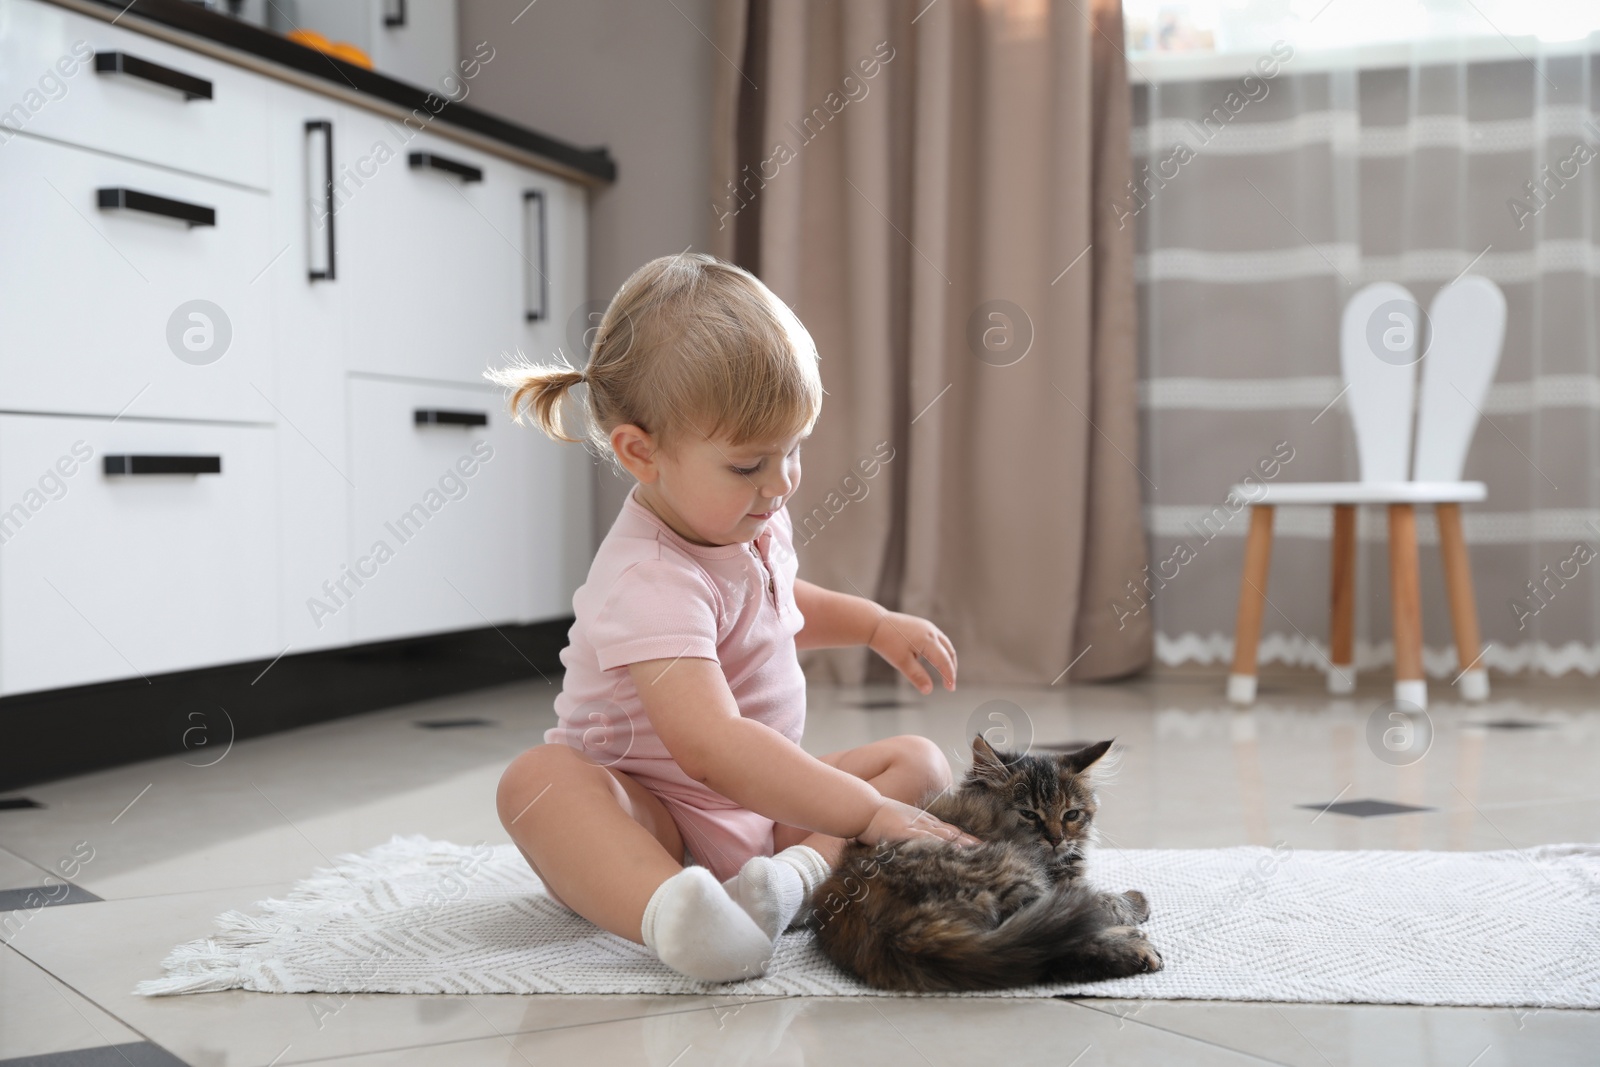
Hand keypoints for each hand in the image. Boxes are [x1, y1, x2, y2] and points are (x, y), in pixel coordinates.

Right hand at [858, 798, 979, 847]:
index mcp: (923, 821)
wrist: (864, 808)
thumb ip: (909, 834)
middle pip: (952, 833)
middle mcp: (924, 822)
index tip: (981, 846)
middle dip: (970, 842)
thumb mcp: (898, 824)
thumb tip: (916, 845)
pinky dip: (941, 845)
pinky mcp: (907, 833)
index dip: (965, 838)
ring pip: (944, 836)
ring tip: (978, 852)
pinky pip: (927, 839)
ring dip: (961, 844)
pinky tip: (952, 851)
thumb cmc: (878, 817)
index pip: (949, 831)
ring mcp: (916, 826)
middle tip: (989, 851)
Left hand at [868, 611, 956, 693]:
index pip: (945, 661)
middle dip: (951, 668)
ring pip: (945, 644)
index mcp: (929, 640)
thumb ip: (917, 676)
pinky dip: (940, 651)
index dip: (949, 676)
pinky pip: (937, 639)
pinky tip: (935, 659)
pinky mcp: (922, 625)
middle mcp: (931, 631)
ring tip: (946, 673)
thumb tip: (928, 690)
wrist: (875, 623)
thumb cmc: (887, 642)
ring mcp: (927, 626)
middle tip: (951, 683)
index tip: (951, 689)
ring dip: (947, 659)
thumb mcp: (901, 662)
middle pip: (949, 651)